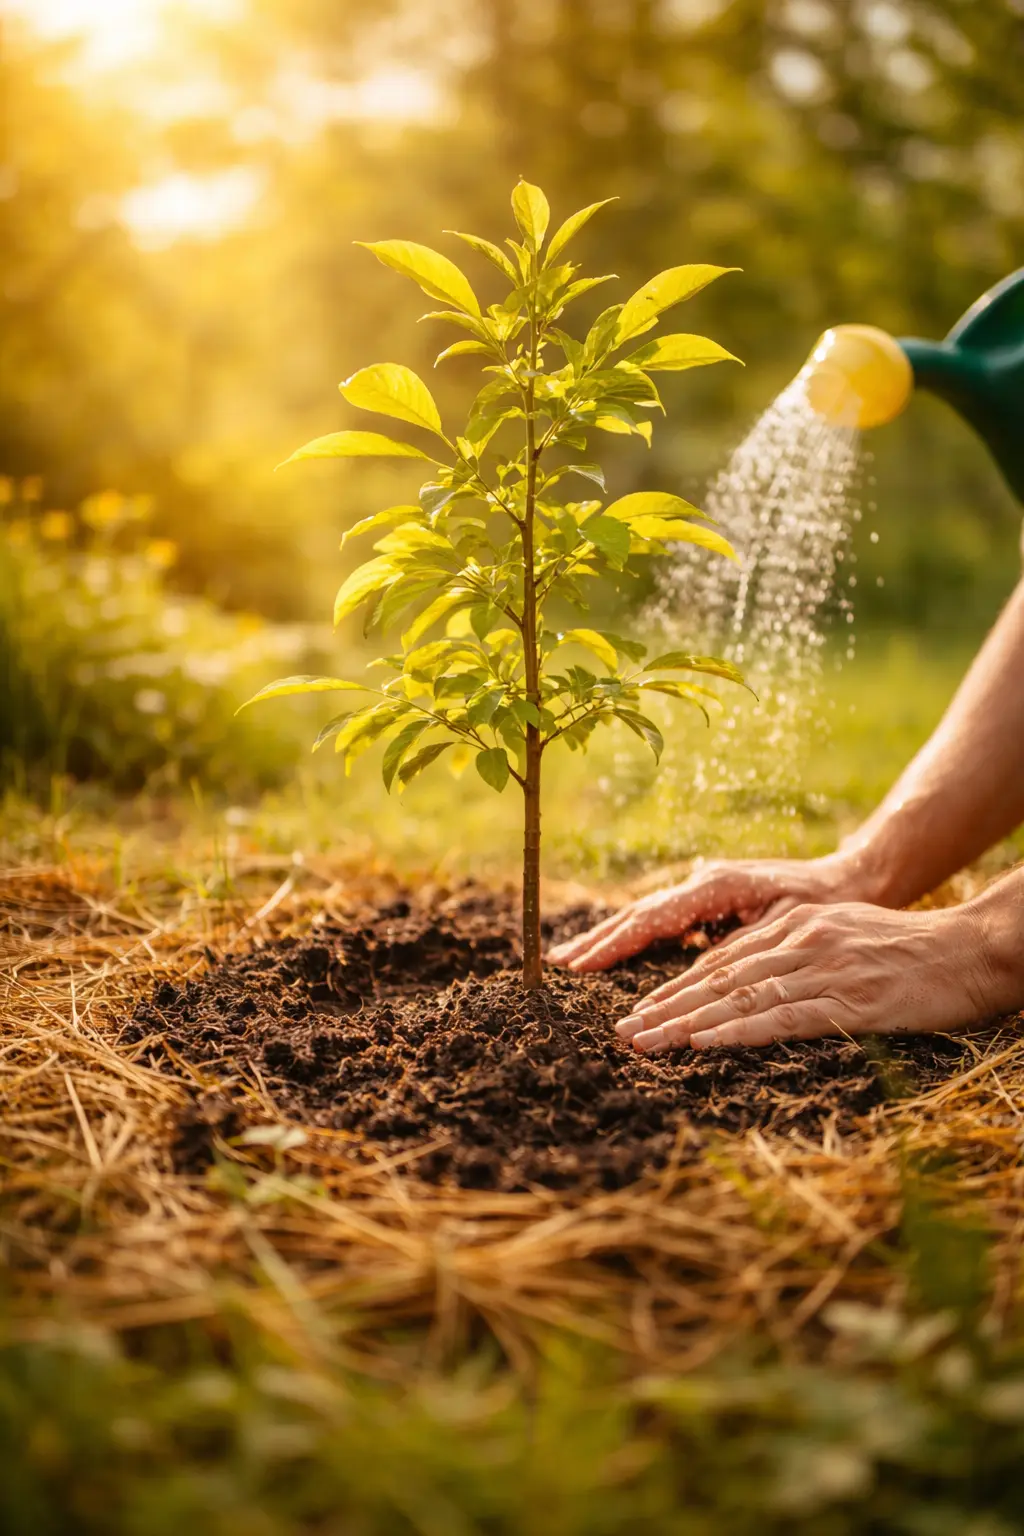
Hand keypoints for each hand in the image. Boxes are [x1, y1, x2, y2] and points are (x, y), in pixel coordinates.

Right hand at [548, 852, 879, 971]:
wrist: (852, 878)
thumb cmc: (825, 905)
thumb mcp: (785, 927)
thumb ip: (739, 946)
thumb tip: (697, 971)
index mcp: (715, 886)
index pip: (651, 919)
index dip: (613, 945)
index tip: (579, 966)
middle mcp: (702, 883)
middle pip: (638, 915)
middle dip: (597, 941)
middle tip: (556, 965)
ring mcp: (703, 889)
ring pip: (646, 916)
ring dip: (609, 939)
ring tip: (571, 960)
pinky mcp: (710, 899)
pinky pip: (662, 920)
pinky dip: (633, 936)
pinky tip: (612, 952)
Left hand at [614, 900, 998, 1051]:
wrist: (973, 950)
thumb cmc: (911, 951)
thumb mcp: (843, 938)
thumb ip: (798, 954)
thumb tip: (753, 982)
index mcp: (797, 927)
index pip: (724, 961)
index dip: (678, 988)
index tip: (641, 1011)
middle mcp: (802, 942)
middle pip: (720, 979)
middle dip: (666, 1008)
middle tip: (624, 1033)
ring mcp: (824, 970)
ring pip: (740, 998)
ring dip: (686, 1023)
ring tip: (646, 1043)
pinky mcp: (850, 1001)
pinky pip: (782, 1018)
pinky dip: (737, 1030)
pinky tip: (703, 1042)